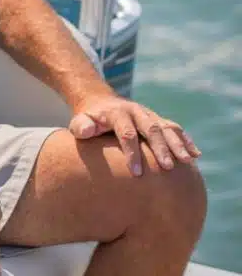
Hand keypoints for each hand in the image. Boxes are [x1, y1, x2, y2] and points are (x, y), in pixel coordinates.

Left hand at [69, 95, 200, 176]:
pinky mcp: (157, 119)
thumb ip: (81, 126)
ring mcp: (149, 115)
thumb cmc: (89, 120)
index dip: (131, 152)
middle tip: (167, 168)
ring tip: (186, 162)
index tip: (136, 173)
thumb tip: (86, 131)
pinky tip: (195, 155)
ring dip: (177, 144)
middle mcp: (136, 112)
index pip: (127, 133)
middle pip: (151, 129)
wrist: (100, 102)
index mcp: (117, 114)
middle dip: (160, 148)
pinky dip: (186, 140)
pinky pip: (174, 128)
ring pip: (166, 127)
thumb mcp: (80, 121)